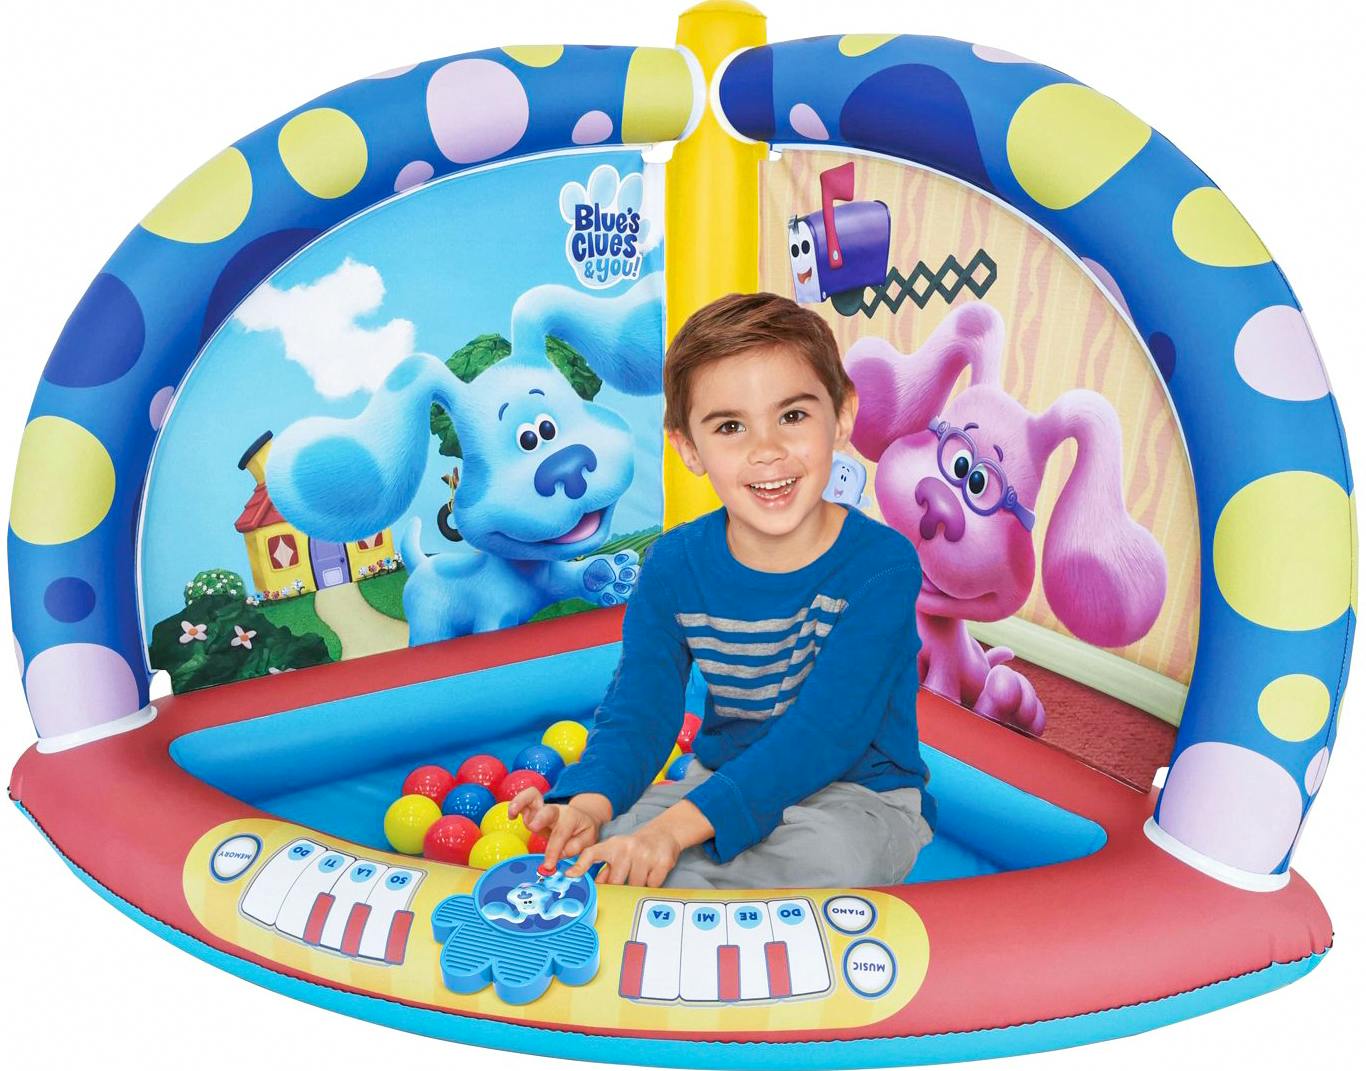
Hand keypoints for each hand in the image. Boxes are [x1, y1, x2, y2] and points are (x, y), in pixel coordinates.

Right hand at [508, 787, 609, 869]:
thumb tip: (560, 854)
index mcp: (571, 818)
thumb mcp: (588, 840)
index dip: (553, 850)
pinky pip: (524, 801)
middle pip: (548, 811)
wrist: (582, 817)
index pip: (560, 834)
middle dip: (540, 818)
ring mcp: (543, 808)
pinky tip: (511, 815)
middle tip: (534, 827)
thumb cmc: (583, 830)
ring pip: (532, 798)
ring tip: (512, 812)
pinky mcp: (533, 809)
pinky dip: (516, 804)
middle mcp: (556, 811)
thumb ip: (576, 847)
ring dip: (522, 802)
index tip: (549, 865)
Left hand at [565, 821, 683, 886]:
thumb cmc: (635, 846)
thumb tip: (593, 886)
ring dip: (637, 886)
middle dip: (620, 886)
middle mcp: (627, 848)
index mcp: (612, 846)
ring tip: (641, 873)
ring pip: (635, 886)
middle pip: (616, 882)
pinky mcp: (662, 861)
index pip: (592, 853)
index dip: (580, 865)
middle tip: (626, 879)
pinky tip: (653, 873)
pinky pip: (652, 885)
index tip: (570, 875)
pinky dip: (652, 884)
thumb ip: (604, 869)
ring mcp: (645, 854)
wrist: (664, 833)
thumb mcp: (618, 851)